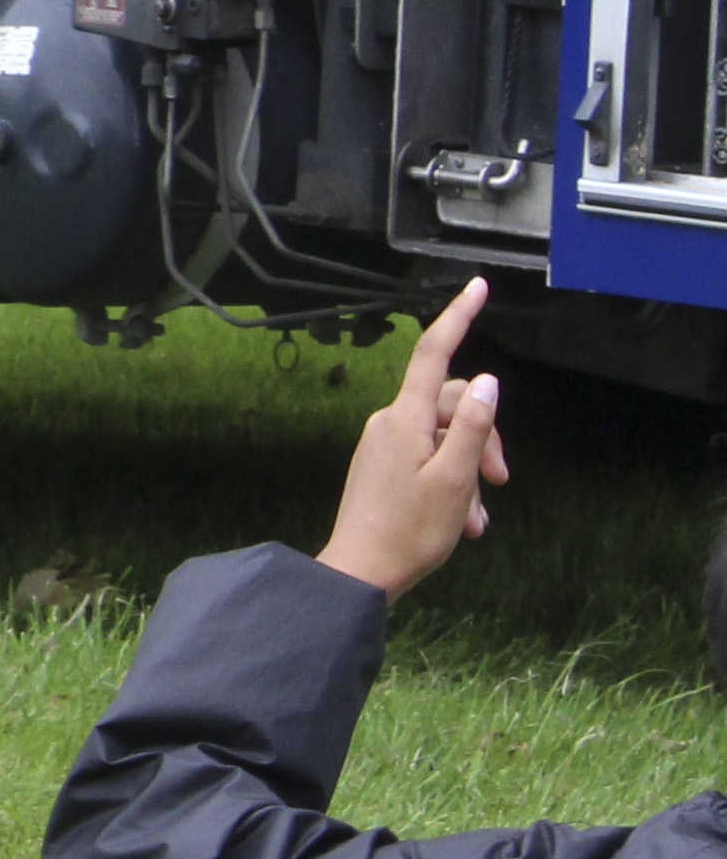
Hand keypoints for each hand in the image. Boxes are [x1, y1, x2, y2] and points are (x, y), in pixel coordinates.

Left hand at [316, 278, 508, 599]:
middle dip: (483, 441)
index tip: (477, 286)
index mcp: (404, 418)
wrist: (360, 572)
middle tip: (499, 483)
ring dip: (469, 475)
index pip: (434, 353)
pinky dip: (451, 485)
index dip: (457, 317)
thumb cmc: (409, 530)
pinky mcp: (384, 465)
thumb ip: (472, 427)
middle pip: (452, 406)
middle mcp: (390, 422)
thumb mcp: (455, 479)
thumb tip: (486, 381)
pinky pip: (428, 459)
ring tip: (474, 522)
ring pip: (445, 439)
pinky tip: (461, 523)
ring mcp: (385, 443)